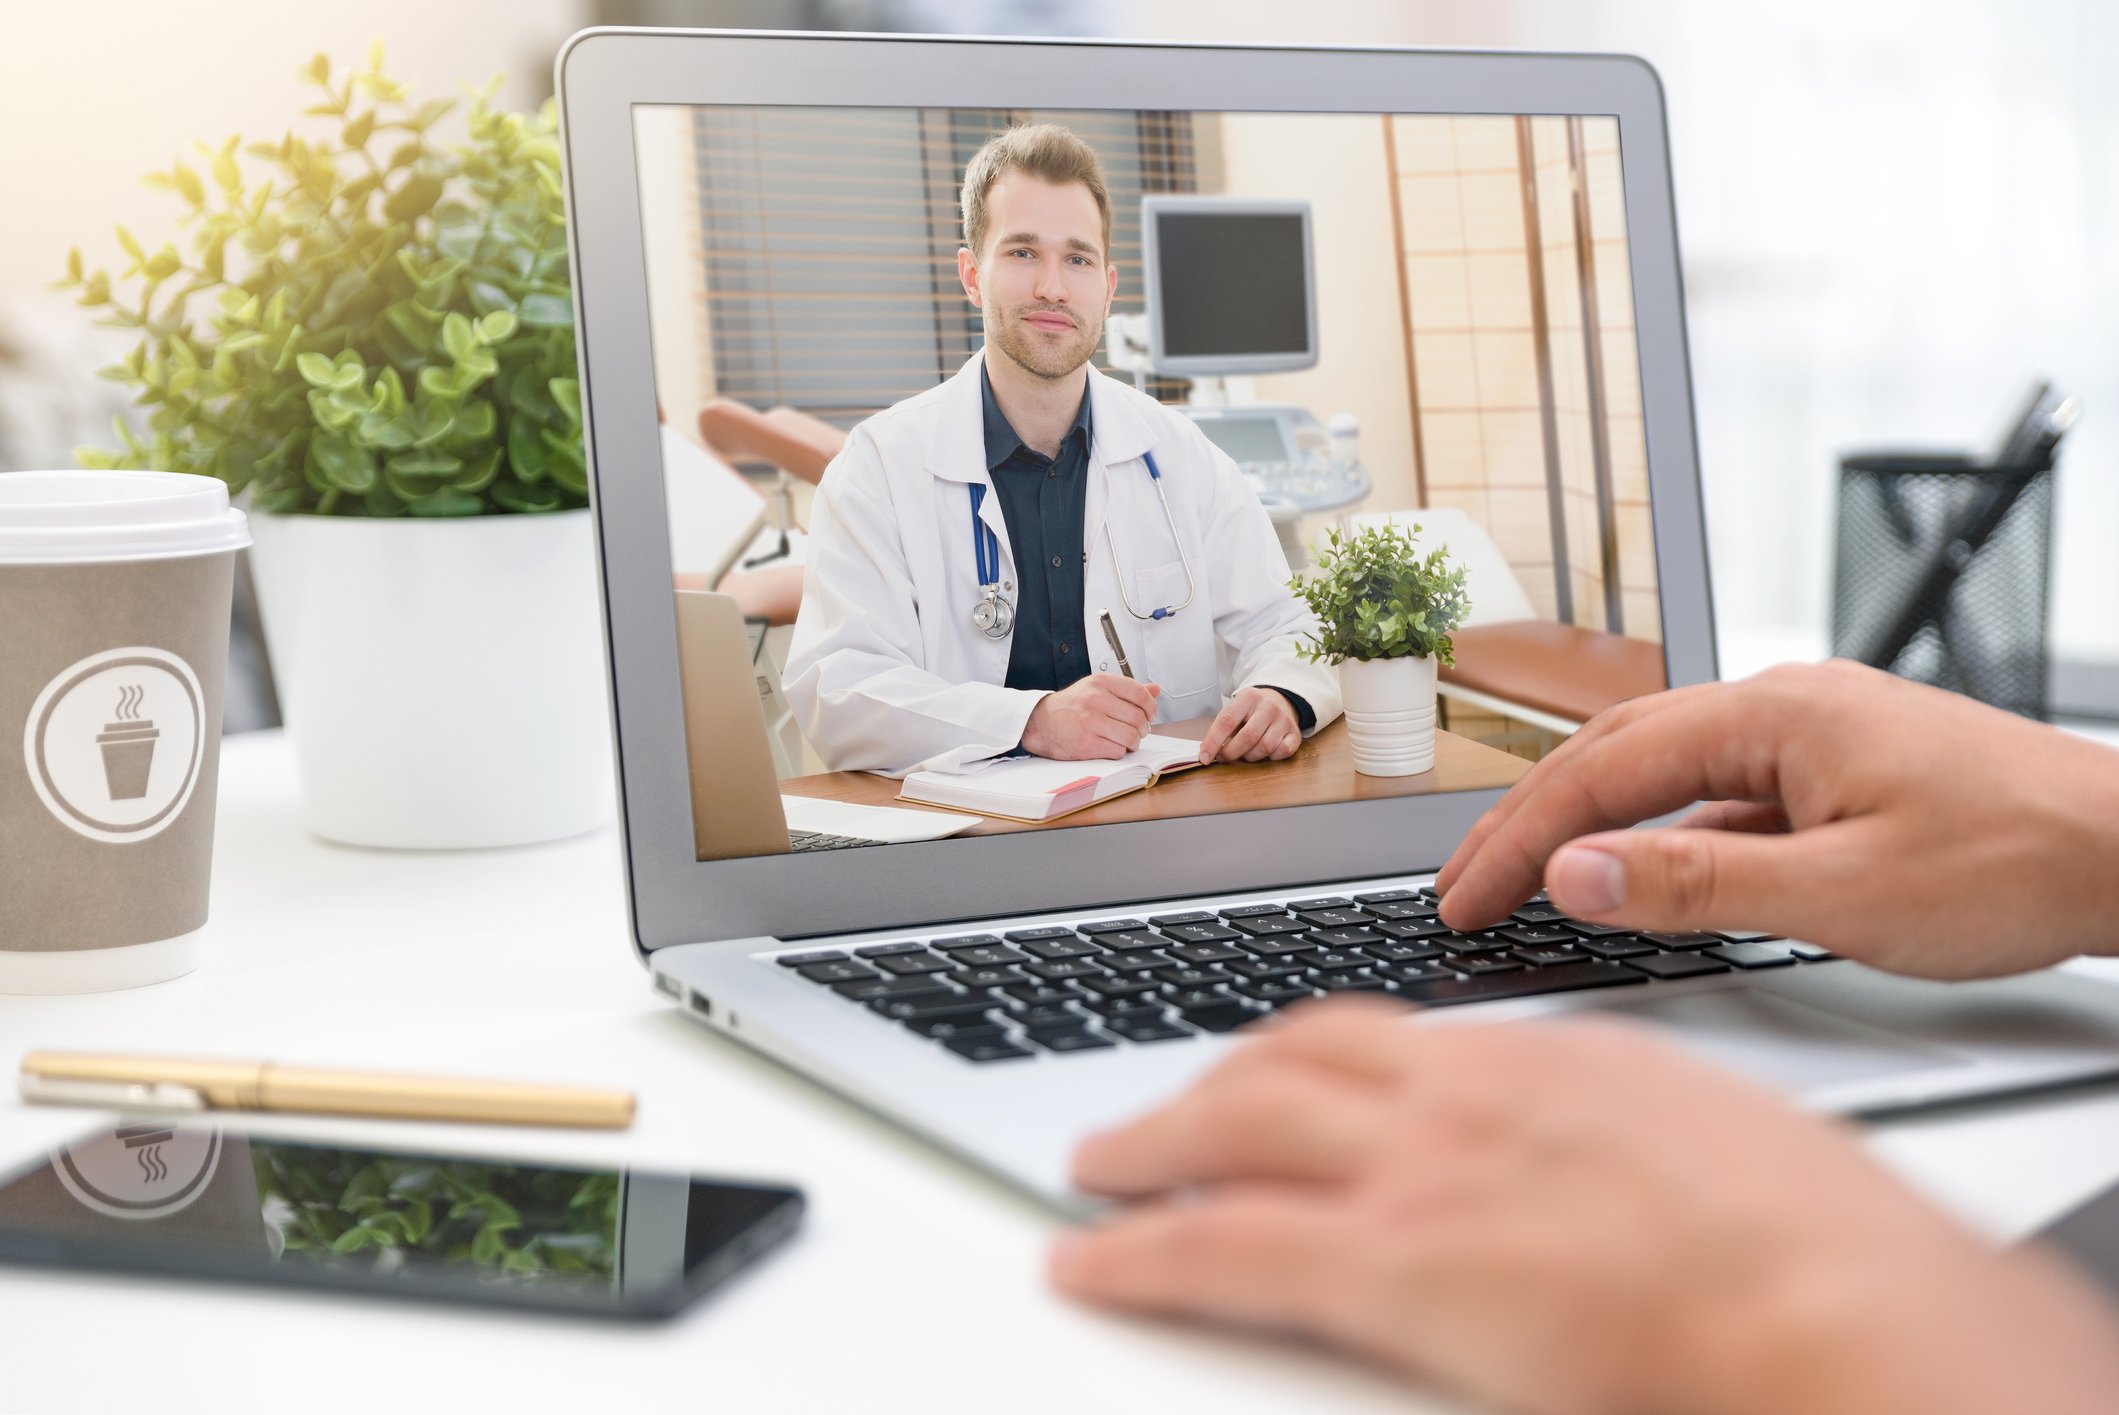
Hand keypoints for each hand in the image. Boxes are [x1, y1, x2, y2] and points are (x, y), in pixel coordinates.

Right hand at [1022, 673, 1160, 759]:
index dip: (1150, 707)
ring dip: (1133, 742)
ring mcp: (1090, 722)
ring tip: (1126, 740)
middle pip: (1138, 718)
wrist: (1041, 722)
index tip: (1149, 715)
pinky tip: (1111, 746)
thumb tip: (1155, 690)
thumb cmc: (1072, 706)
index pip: (1139, 693)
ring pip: (1131, 736)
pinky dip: (1119, 751)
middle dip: (1142, 728)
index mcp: (1100, 683)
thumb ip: (1127, 690)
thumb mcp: (1097, 689)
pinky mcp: (1086, 744)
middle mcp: (1095, 700)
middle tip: (1138, 731)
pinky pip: (1118, 751)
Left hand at [1055, 1000, 2118, 1414]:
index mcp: (1548, 1064)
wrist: (1848, 1310)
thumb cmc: (1820, 1253)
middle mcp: (1467, 1093)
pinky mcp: (1396, 1265)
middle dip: (1211, 1082)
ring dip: (1155, 1141)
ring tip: (1104, 1165)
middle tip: (1157, 1112)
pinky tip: (1093, 1260)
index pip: (1386, 1037)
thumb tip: (1601, 1187)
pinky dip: (1141, 1250)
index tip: (1274, 1070)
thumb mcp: (1715, 1156)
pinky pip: (1224, 1247)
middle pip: (1293, 1059)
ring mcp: (1423, 1170)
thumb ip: (1624, 1147)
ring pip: (1238, 1126)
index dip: (1307, 1053)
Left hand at [1198, 687, 1299, 763]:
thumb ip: (1220, 729)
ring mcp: (1284, 719)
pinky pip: (1282, 752)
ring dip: (1250, 757)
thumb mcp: (1234, 711)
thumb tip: (1206, 753)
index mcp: (1248, 698)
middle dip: (1231, 753)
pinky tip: (1265, 752)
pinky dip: (1271, 757)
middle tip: (1224, 758)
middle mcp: (1268, 706)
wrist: (1280, 701)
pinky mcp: (1295, 733)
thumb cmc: (1251, 711)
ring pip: (1264, 747)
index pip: (1227, 721)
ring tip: (1245, 753)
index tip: (1204, 758)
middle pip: (1247, 737)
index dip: (1213, 742)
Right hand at [1436, 660, 2118, 977]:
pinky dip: (1656, 838)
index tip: (1462, 900)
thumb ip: (1699, 886)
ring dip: (1585, 828)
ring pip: (1659, 772)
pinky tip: (1637, 882)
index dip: (1517, 841)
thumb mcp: (1845, 895)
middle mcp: (1779, 706)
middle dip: (1527, 824)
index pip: (1600, 774)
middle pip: (1612, 756)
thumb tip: (1576, 876)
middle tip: (1464, 891)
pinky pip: (1715, 798)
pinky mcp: (1831, 773)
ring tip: (1525, 882)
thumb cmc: (2016, 862)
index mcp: (1770, 714)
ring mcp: (1806, 738)